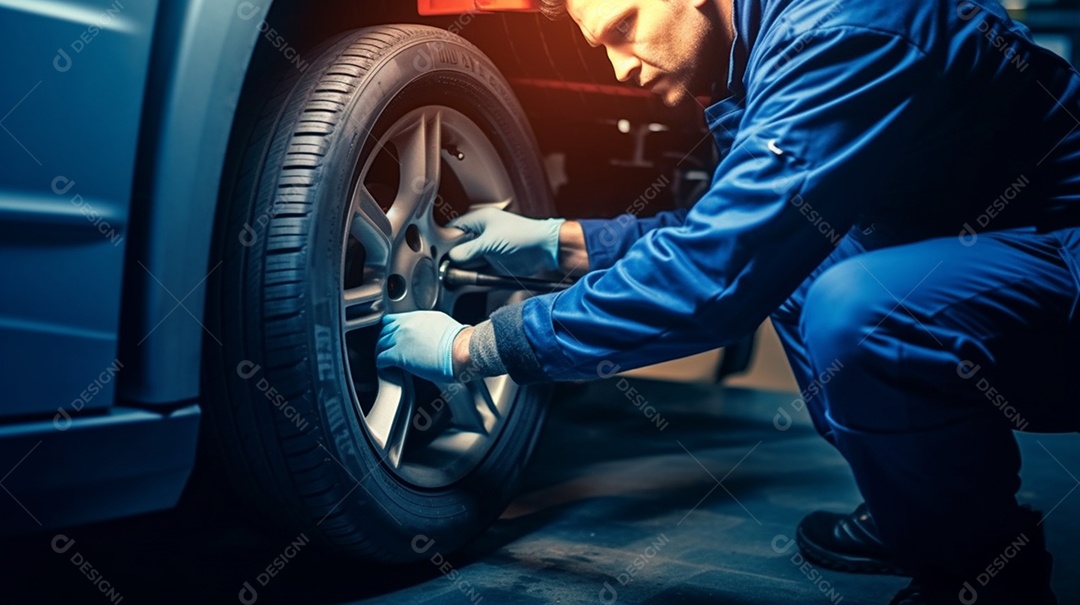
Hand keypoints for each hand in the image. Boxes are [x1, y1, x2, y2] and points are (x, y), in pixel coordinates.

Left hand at [376, 311, 466, 383]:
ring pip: (380, 344)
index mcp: (416, 317)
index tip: (389, 335)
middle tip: (387, 349)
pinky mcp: (398, 355)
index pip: (392, 319)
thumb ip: (427, 326)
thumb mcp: (441, 324)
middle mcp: (406, 325)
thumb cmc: (457, 342)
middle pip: (384, 331)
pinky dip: (382, 364)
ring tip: (385, 359)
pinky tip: (386, 368)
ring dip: (382, 352)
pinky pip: (381, 358)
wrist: (460, 351)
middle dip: (384, 340)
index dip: (389, 329)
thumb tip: (427, 332)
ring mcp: (400, 339)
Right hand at [448, 208, 564, 275]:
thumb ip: (469, 250)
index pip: (454, 229)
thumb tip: (452, 257)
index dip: (445, 241)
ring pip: (468, 261)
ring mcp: (488, 249)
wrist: (545, 249)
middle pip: (459, 247)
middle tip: (446, 268)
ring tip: (455, 277)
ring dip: (464, 269)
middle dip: (454, 258)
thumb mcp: (490, 242)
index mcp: (479, 221)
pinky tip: (468, 282)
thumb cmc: (523, 235)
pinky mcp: (495, 263)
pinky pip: (480, 271)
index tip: (438, 254)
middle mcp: (482, 234)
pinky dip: (475, 277)